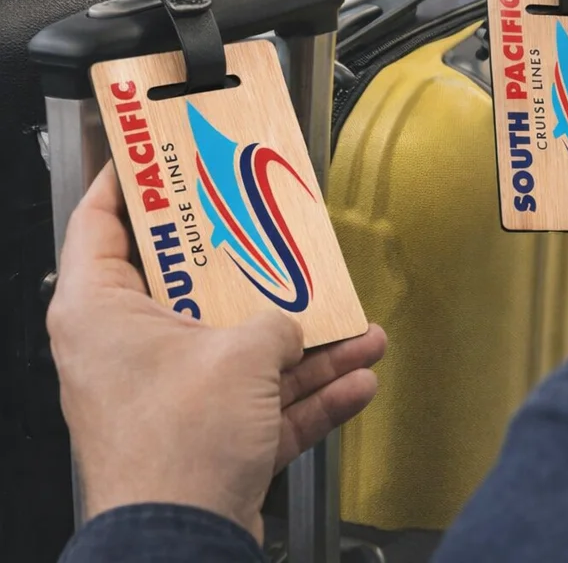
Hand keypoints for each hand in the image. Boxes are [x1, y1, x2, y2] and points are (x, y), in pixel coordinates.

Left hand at [48, 165, 385, 542]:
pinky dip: (309, 395)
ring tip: (357, 329)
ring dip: (306, 346)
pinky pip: (262, 402)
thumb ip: (276, 324)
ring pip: (241, 350)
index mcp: (102, 312)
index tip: (159, 153)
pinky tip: (357, 382)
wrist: (183, 544)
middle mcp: (127, 348)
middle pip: (191, 286)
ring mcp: (169, 394)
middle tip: (276, 232)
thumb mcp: (243, 355)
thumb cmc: (177, 447)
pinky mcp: (204, 435)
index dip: (131, 180)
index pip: (100, 220)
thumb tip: (291, 328)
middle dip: (253, 270)